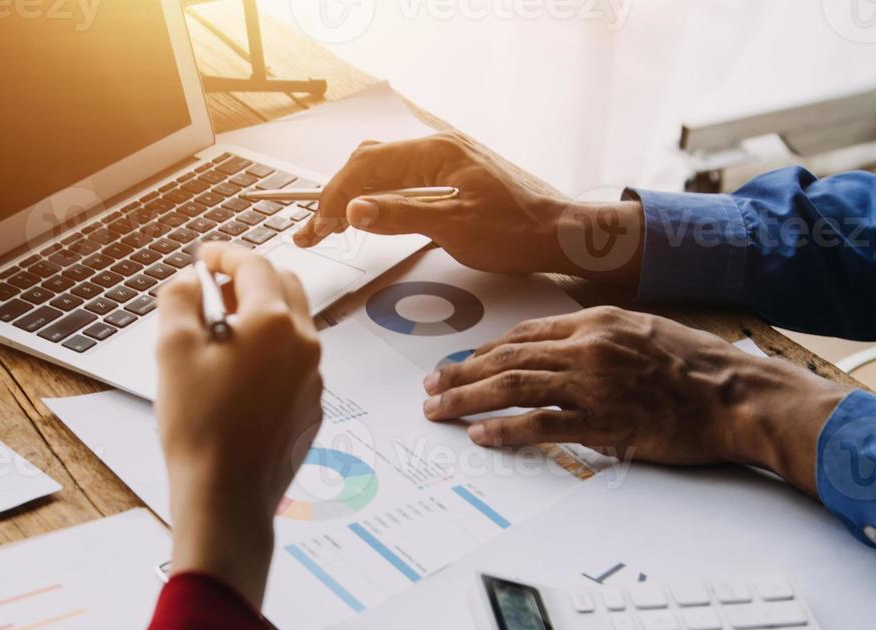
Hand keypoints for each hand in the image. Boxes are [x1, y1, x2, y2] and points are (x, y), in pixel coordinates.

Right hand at [155, 245, 323, 605]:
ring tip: (219, 333)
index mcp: (274, 322)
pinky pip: (293, 364)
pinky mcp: (311, 408)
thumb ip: (179, 299)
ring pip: (292, 326)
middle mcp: (305, 345)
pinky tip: (235, 376)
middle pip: (284, 287)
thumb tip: (189, 279)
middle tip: (212, 288)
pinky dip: (268, 353)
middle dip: (249, 279)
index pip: (253, 264)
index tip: (203, 255)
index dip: (223, 253)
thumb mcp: (172, 351)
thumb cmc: (199, 427)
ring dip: (260, 316)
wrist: (227, 497)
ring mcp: (314, 378)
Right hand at [291, 132, 645, 283]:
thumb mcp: (455, 227)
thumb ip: (401, 215)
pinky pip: (402, 180)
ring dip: (353, 197)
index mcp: (438, 151)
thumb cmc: (517, 232)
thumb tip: (352, 210)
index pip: (369, 165)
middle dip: (336, 195)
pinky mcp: (453, 178)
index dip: (336, 196)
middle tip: (312, 232)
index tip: (316, 226)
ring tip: (327, 227)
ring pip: (383, 171)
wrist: (563, 236)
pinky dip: (376, 199)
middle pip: (370, 163)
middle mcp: (439, 147)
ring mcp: (446, 161)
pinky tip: (365, 217)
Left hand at [420, 307, 847, 494]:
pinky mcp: (604, 423)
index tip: (461, 365)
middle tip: (430, 389)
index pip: (526, 334)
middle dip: (461, 374)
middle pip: (507, 359)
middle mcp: (589, 348)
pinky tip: (480, 436)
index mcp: (598, 322)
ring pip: (513, 387)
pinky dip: (506, 430)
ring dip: (468, 399)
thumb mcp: (647, 332)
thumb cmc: (701, 367)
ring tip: (438, 411)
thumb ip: (604, 339)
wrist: (737, 394)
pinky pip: (542, 425)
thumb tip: (569, 352)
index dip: (486, 351)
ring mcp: (594, 385)